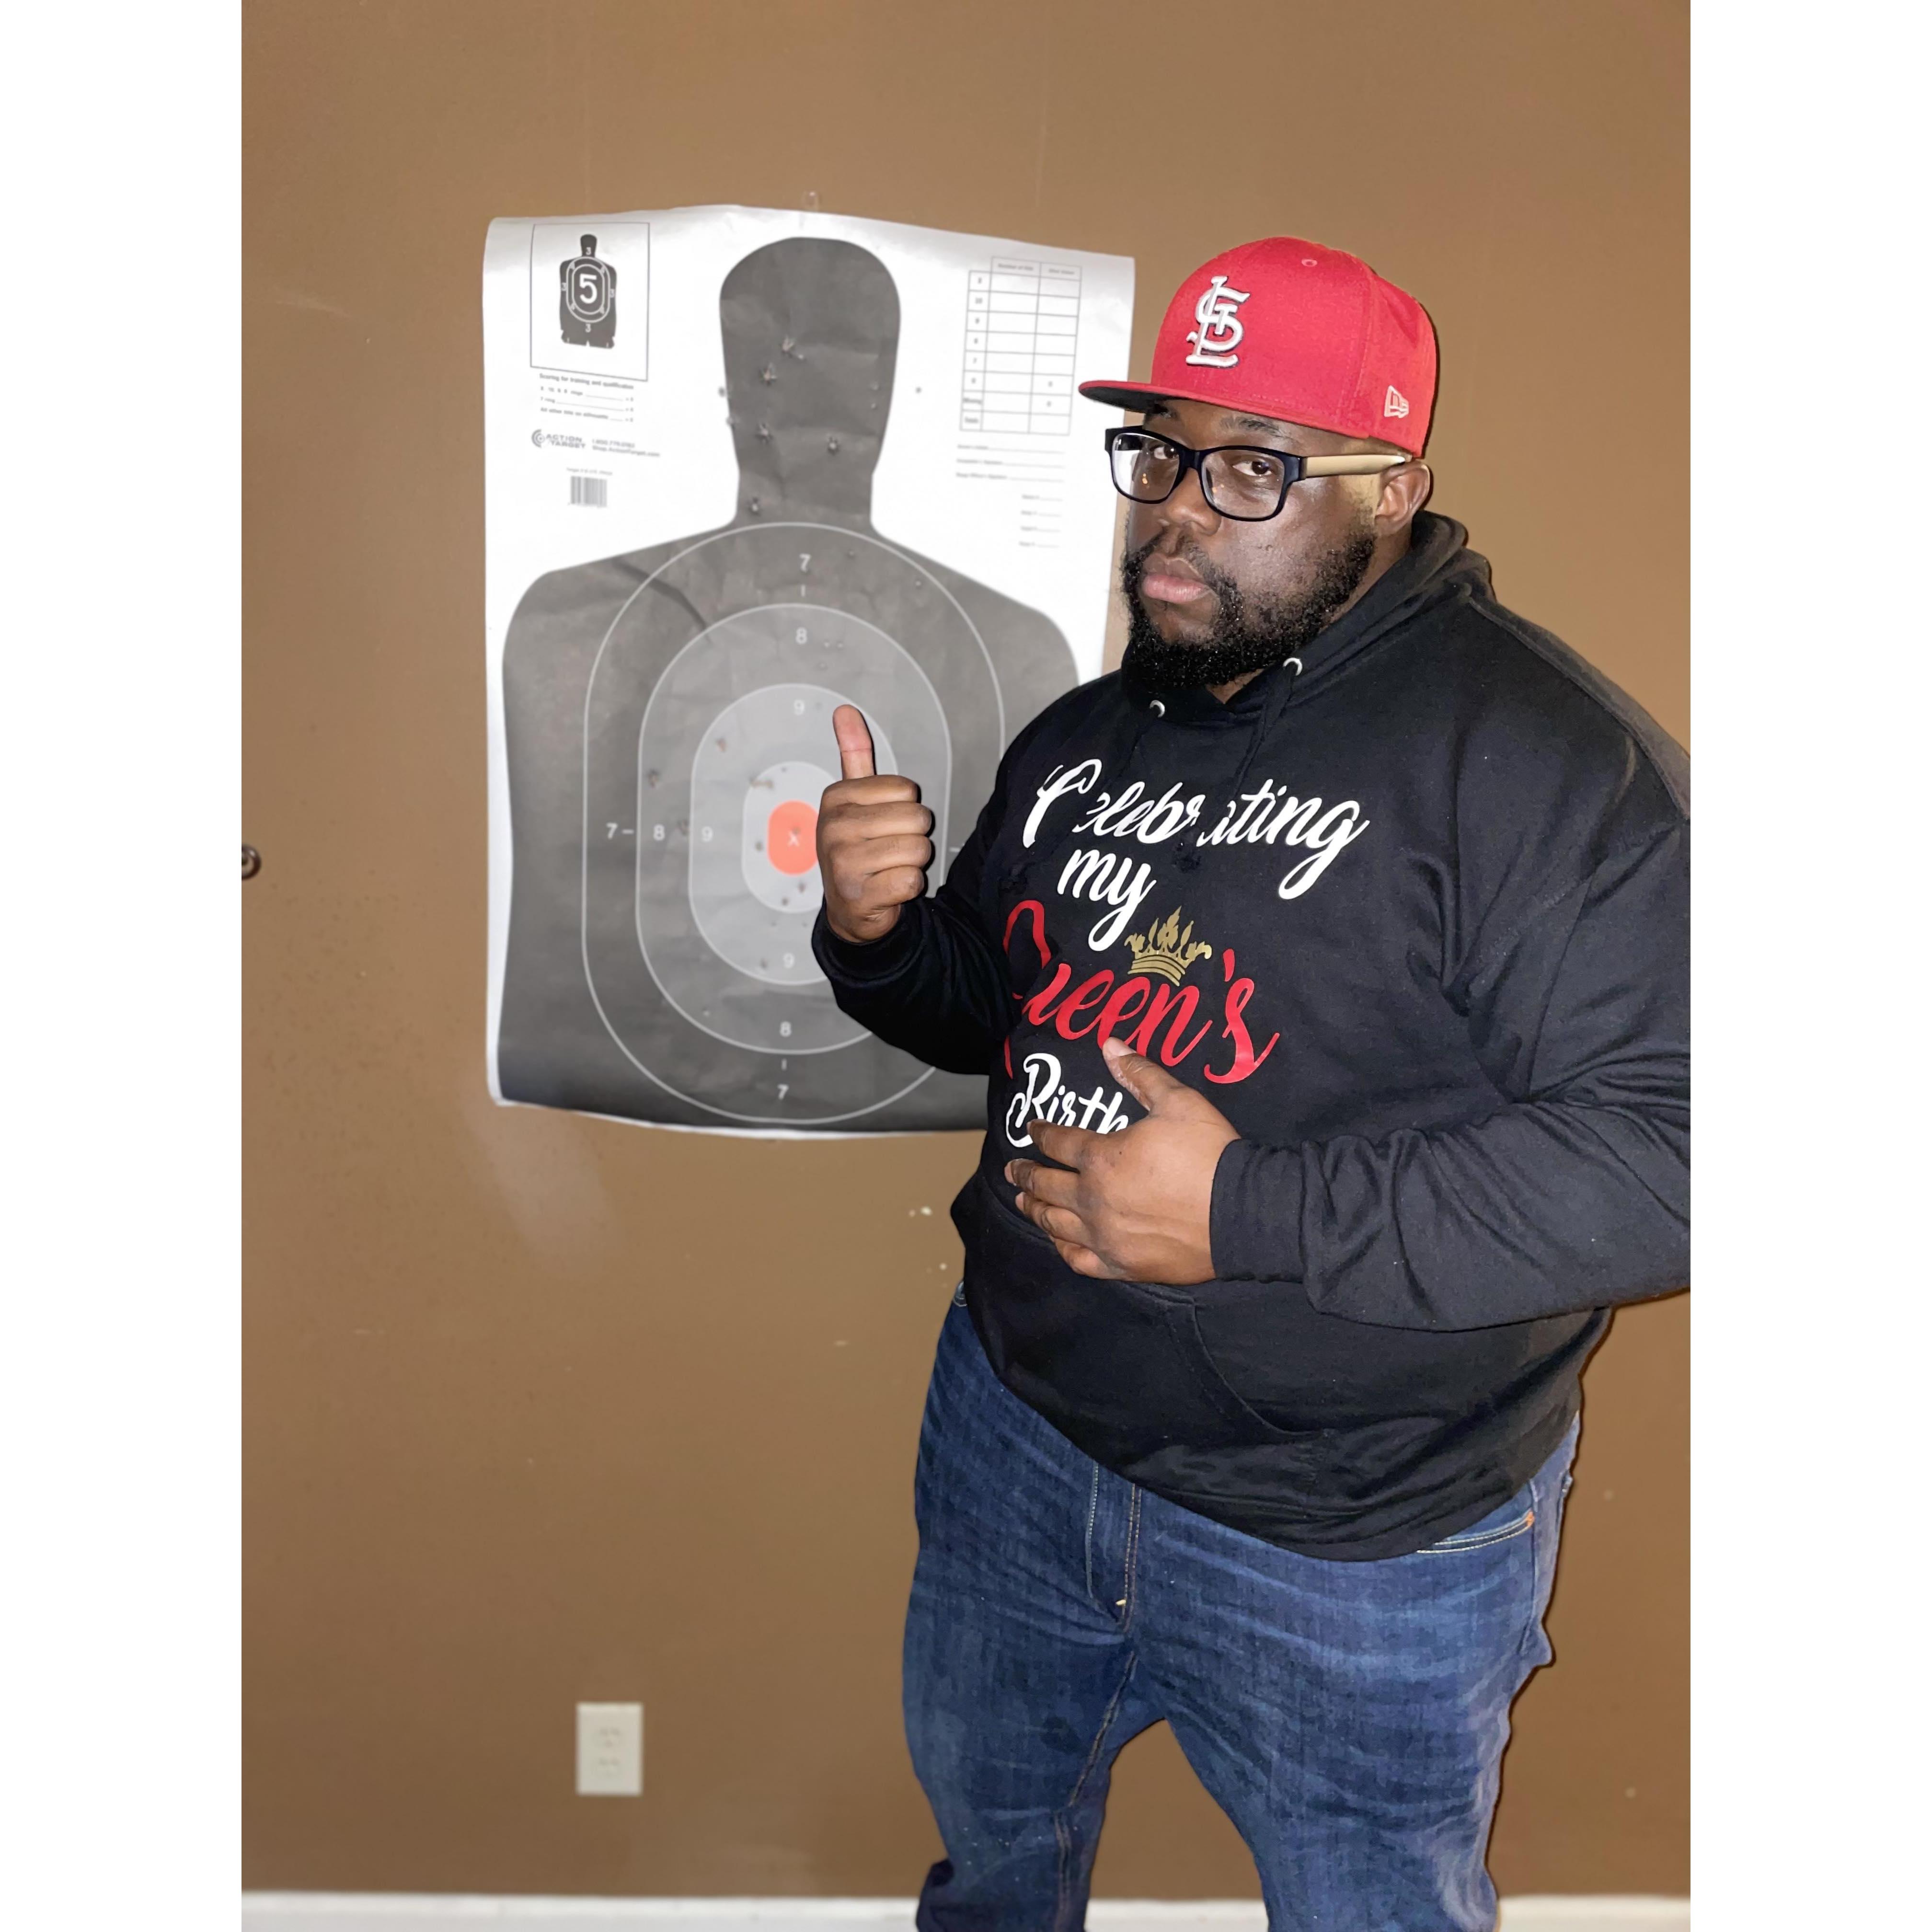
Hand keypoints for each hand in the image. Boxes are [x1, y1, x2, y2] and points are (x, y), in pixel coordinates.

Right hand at [816, 705, 935, 944]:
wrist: (849, 907)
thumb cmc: (858, 847)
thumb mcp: (853, 799)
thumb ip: (854, 754)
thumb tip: (845, 710)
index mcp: (836, 797)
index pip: (907, 789)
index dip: (905, 809)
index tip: (881, 823)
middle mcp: (834, 828)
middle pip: (917, 819)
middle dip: (913, 836)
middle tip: (888, 849)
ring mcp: (843, 863)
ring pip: (918, 850)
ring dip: (912, 863)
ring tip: (888, 867)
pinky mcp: (859, 896)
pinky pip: (912, 881)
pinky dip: (908, 888)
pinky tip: (887, 889)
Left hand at [1006, 1035, 1241, 1282]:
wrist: (1243, 1213)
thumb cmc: (1209, 1153)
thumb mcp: (1178, 1101)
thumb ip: (1140, 1073)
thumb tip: (1110, 1044)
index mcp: (1101, 1157)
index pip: (1058, 1142)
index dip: (1042, 1133)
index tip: (1032, 1129)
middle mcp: (1092, 1199)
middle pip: (1046, 1185)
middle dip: (1025, 1174)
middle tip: (1013, 1170)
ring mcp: (1104, 1236)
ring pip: (1055, 1223)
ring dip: (1035, 1210)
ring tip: (1023, 1202)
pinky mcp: (1121, 1265)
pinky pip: (1079, 1259)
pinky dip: (1063, 1247)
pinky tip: (1058, 1241)